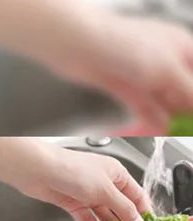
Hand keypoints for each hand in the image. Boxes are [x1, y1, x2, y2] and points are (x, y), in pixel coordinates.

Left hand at [9, 145, 150, 220]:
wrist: (40, 171)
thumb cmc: (73, 170)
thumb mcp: (105, 190)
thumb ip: (123, 208)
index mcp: (117, 174)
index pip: (137, 195)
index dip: (143, 211)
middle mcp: (103, 183)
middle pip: (120, 206)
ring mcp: (87, 194)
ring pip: (104, 214)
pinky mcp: (73, 203)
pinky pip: (87, 219)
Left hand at [58, 14, 192, 134]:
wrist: (81, 48)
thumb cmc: (121, 44)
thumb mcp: (165, 69)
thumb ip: (186, 89)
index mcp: (183, 48)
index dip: (192, 98)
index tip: (190, 117)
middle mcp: (166, 62)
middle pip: (182, 94)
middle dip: (181, 113)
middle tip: (180, 129)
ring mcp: (146, 76)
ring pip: (163, 105)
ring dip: (166, 121)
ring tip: (166, 134)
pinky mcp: (127, 89)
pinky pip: (143, 110)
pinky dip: (147, 122)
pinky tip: (151, 131)